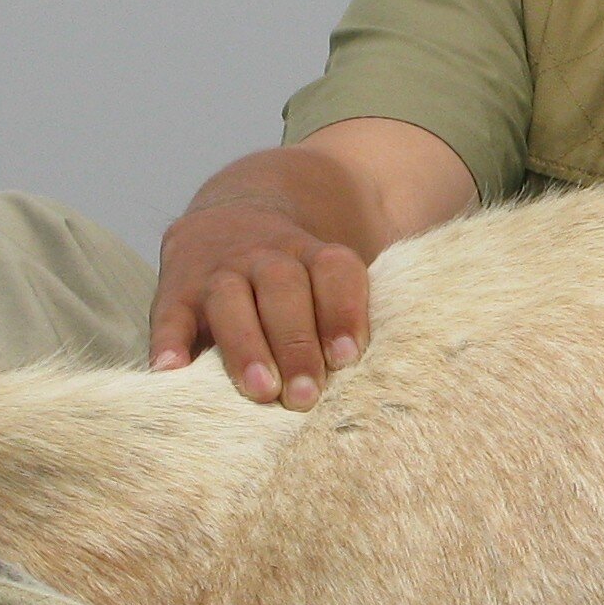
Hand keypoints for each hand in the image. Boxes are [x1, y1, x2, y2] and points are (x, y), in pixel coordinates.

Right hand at [149, 120, 475, 409]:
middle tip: (308, 396)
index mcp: (314, 253)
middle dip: (297, 340)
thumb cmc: (300, 274)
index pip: (336, 270)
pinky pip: (170, 312)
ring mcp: (220, 267)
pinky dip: (170, 340)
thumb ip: (360, 315)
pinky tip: (171, 372)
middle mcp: (267, 254)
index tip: (350, 358)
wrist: (238, 207)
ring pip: (232, 297)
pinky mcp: (176, 285)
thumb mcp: (331, 275)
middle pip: (284, 285)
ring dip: (246, 344)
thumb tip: (434, 373)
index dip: (344, 310)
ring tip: (260, 389)